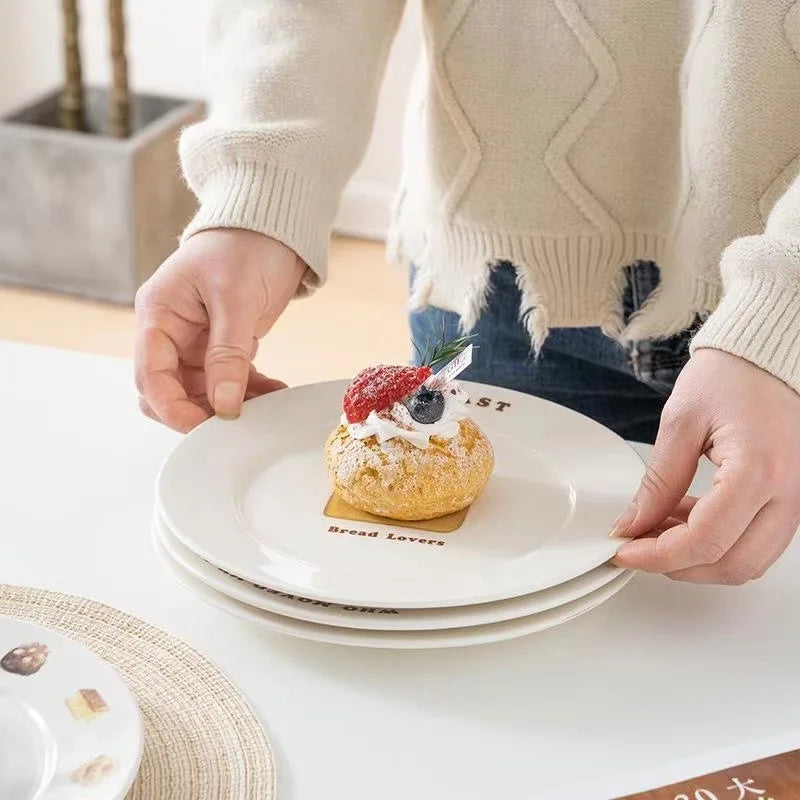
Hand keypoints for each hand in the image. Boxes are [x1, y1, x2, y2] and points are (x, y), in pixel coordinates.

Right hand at [135, 229, 304, 431]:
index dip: (172, 408)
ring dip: (230, 403)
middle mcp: (171, 331)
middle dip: (198, 411)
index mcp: (159, 315)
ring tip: (268, 405)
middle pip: (170, 390)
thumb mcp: (236, 299)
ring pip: (202, 391)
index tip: (203, 429)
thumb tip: (224, 405)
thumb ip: (228, 354)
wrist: (274, 225)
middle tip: (236, 424)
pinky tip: (274, 392)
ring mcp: (196, 340)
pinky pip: (228, 379)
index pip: (151, 376)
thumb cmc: (246, 246)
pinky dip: (249, 390)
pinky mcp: (222, 344)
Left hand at [611, 349, 799, 583]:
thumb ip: (658, 481)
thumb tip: (633, 524)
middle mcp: (789, 493)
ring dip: (698, 556)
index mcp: (760, 471)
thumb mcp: (681, 422)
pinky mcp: (792, 498)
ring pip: (748, 561)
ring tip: (657, 524)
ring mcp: (797, 499)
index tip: (624, 550)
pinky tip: (684, 516)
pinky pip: (758, 540)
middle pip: (732, 565)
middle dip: (677, 565)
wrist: (770, 356)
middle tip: (637, 544)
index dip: (658, 556)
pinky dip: (719, 541)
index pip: (705, 542)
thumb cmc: (734, 374)